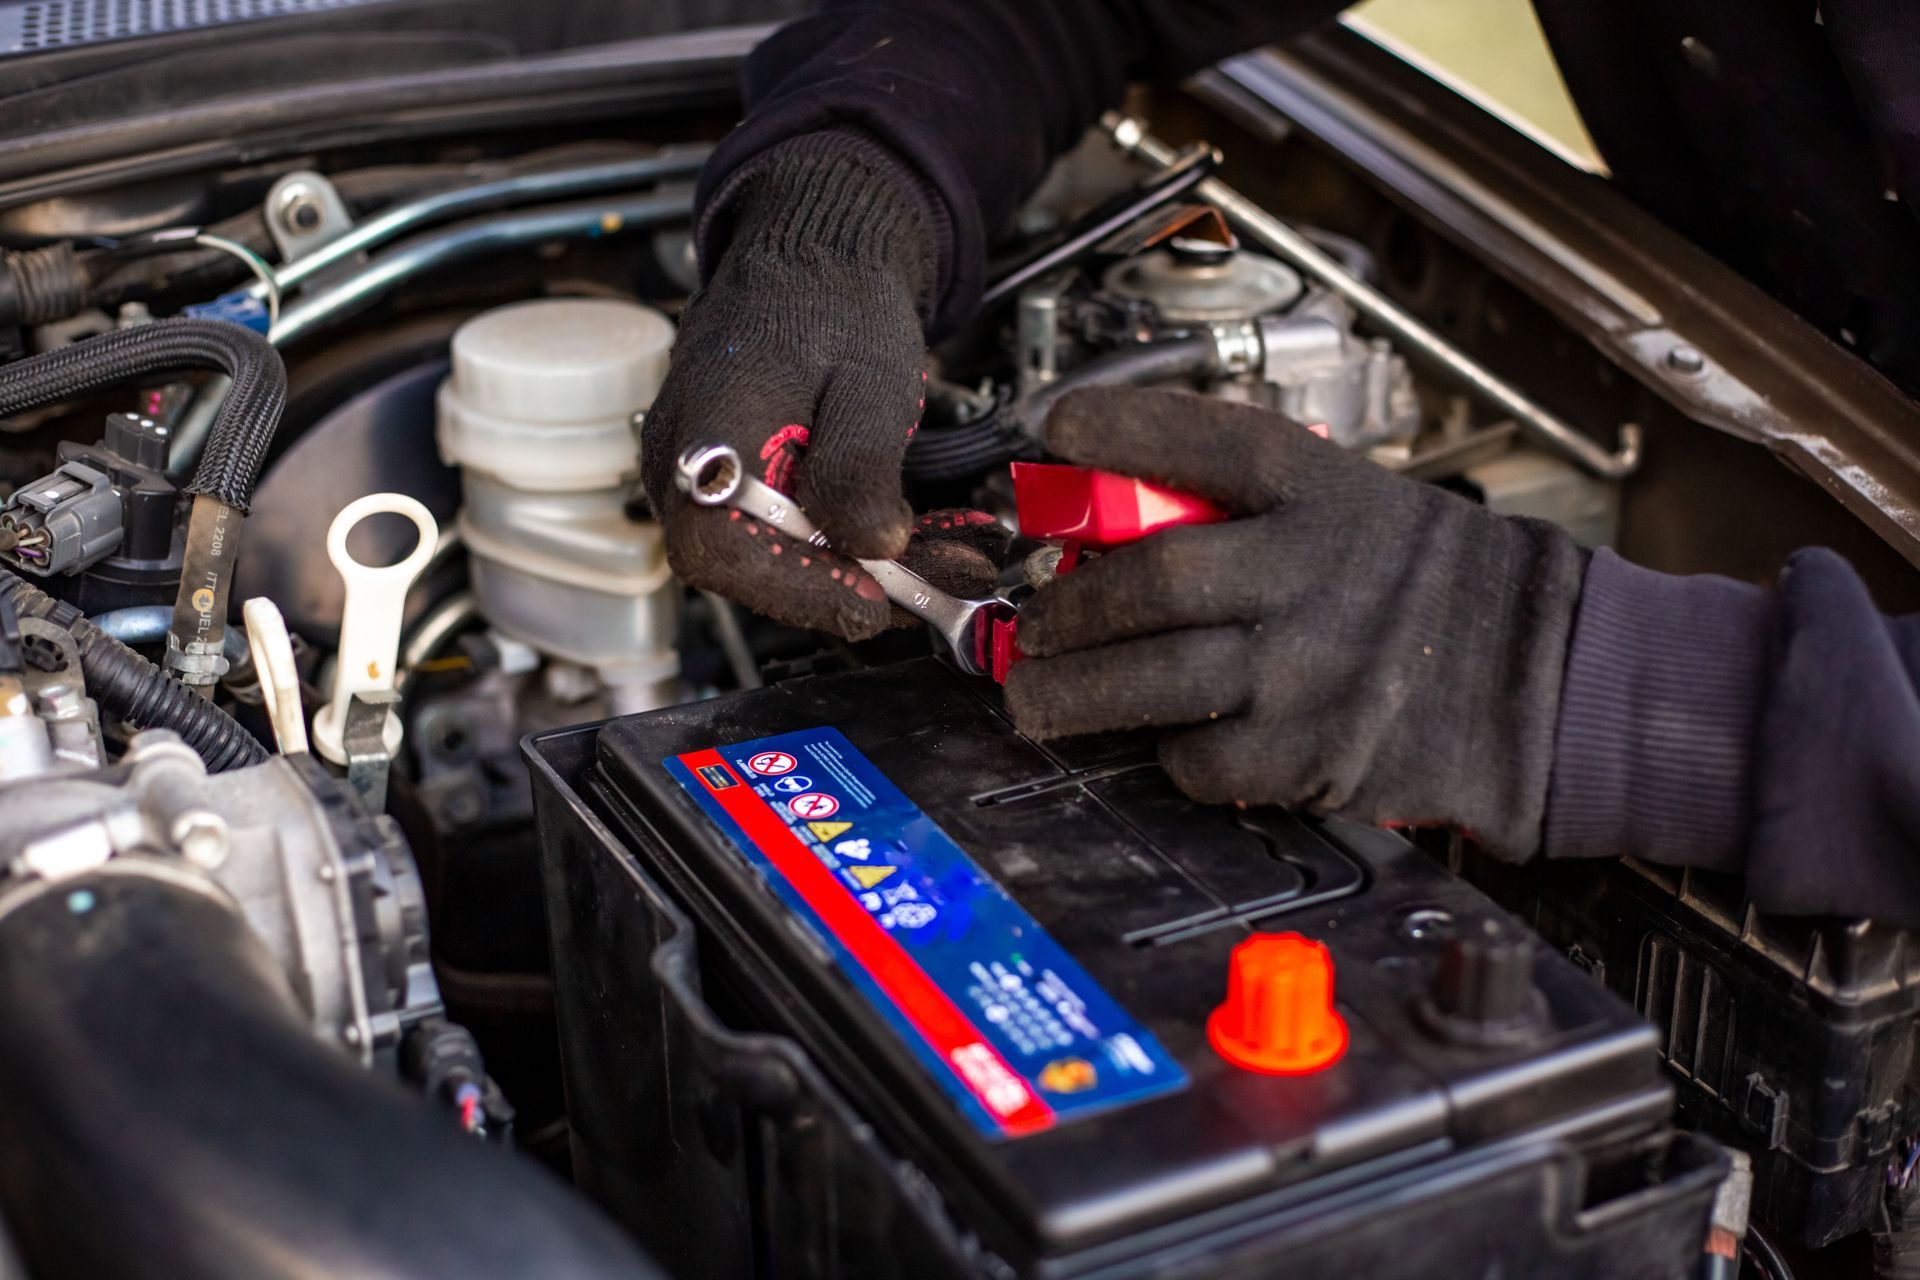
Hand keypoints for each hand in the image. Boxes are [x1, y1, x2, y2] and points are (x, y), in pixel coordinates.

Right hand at [641, 131, 997, 637]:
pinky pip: (776, 533)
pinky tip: (904, 536)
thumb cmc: (837, 302)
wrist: (817, 250)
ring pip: (766, 557)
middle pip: (742, 566)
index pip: (720, 544)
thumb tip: (872, 547)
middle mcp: (683, 460)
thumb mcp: (869, 382)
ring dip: (853, 570)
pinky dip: (841, 544)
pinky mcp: (728, 480)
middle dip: (840, 587)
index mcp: (705, 427)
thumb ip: (862, 466)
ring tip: (937, 557)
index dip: (794, 587)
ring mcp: (699, 473)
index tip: (868, 602)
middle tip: (925, 583)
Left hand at [1004, 387, 1589, 857]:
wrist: (1538, 686)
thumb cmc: (1431, 592)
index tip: (1054, 427)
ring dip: (1073, 692)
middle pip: (1152, 580)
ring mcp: (1309, 669)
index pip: (1207, 440)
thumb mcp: (1357, 508)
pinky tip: (1164, 736)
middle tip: (1033, 626)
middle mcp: (1311, 572)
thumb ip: (1254, 511)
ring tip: (1036, 695)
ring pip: (1150, 680)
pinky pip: (1195, 756)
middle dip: (1068, 607)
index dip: (1120, 429)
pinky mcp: (1309, 755)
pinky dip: (1163, 750)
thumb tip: (1114, 532)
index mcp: (1324, 493)